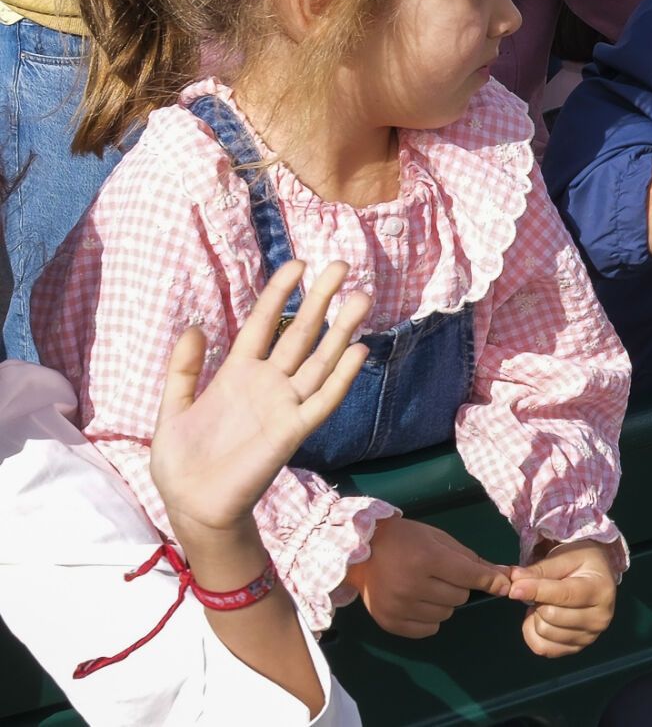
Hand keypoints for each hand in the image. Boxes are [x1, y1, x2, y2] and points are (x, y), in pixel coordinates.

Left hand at [151, 261, 369, 536]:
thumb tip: (195, 326)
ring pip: (320, 360)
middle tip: (342, 266)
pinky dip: (342, 377)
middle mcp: (267, 383)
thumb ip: (184, 369)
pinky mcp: (293, 431)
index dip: (279, 294)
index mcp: (237, 373)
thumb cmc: (182, 461)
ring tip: (361, 297)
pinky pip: (323, 400)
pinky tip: (358, 350)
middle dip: (320, 299)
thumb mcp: (172, 408)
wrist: (193, 506)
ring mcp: (284, 405)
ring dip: (342, 330)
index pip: (264, 324)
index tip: (298, 264)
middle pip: (301, 333)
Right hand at [347, 516, 510, 639]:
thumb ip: (471, 559)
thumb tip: (505, 577)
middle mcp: (412, 586)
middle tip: (442, 574)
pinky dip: (430, 619)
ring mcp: (399, 607)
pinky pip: (427, 630)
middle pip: (460, 597)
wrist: (360, 551)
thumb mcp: (439, 539)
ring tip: (428, 586)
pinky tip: (419, 602)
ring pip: (446, 615)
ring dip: (445, 602)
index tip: (505, 584)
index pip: (470, 577)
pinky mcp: (389, 623)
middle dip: (459, 586)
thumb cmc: (405, 539)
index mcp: (426, 559)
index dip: (491, 580)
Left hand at [506, 539, 617, 657]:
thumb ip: (541, 569)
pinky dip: (533, 634)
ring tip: (544, 602)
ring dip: (536, 616)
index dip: (536, 591)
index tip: (514, 588)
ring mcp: (589, 637)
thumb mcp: (566, 557)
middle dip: (538, 600)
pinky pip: (543, 648)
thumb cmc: (582, 564)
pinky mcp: (576, 649)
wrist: (598, 577)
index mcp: (600, 590)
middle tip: (541, 590)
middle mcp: (599, 617)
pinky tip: (540, 619)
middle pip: (550, 615)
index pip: (563, 594)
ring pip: (544, 632)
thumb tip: (514, 580)